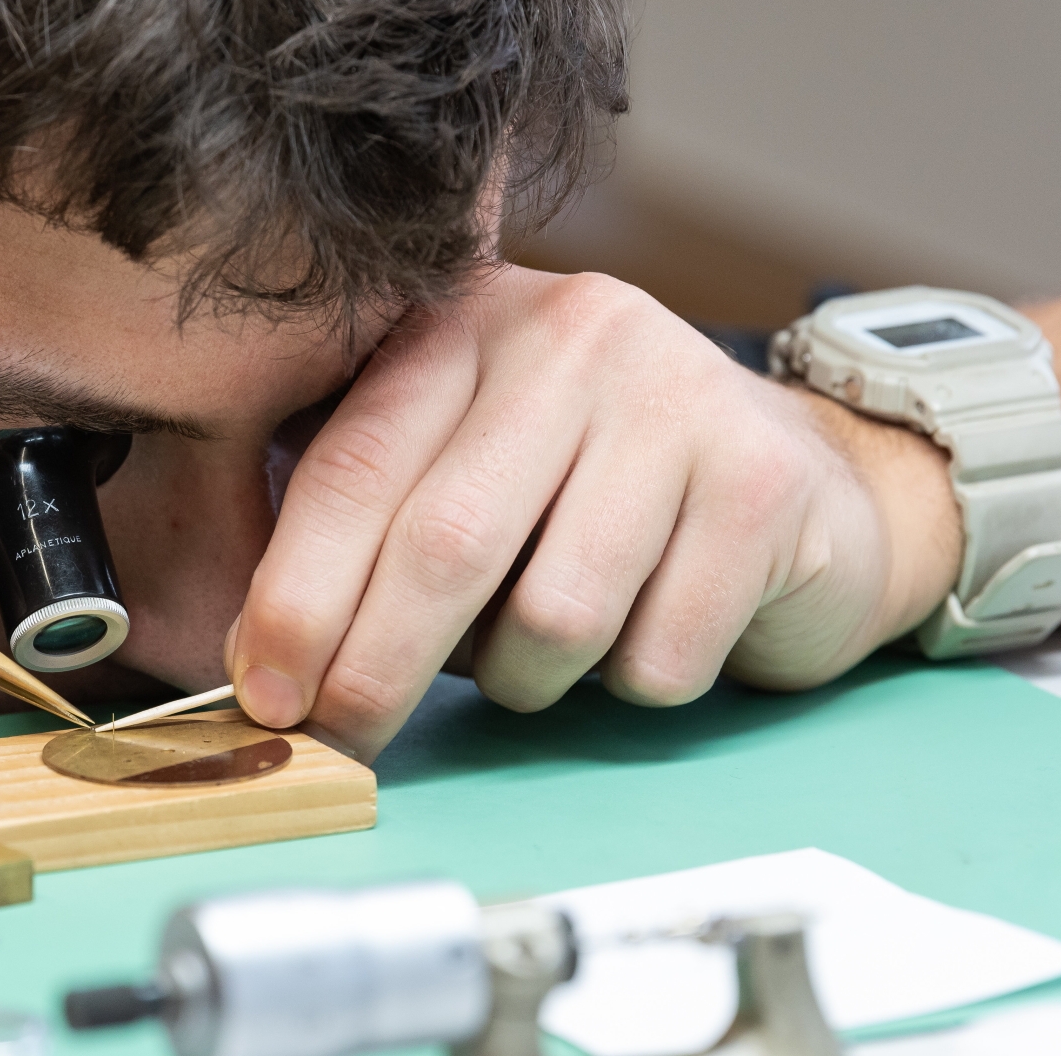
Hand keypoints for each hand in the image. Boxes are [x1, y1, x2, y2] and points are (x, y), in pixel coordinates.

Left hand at [227, 266, 962, 759]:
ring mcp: (674, 397)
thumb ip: (365, 532)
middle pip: (445, 542)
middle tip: (346, 738)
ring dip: (527, 678)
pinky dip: (631, 683)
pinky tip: (647, 630)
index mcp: (466, 323)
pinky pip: (656, 653)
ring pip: (554, 615)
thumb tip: (263, 664)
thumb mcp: (460, 472)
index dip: (296, 594)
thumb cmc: (588, 496)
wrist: (797, 482)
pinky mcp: (760, 482)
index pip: (354, 467)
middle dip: (377, 666)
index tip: (266, 691)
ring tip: (543, 652)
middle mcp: (568, 335)